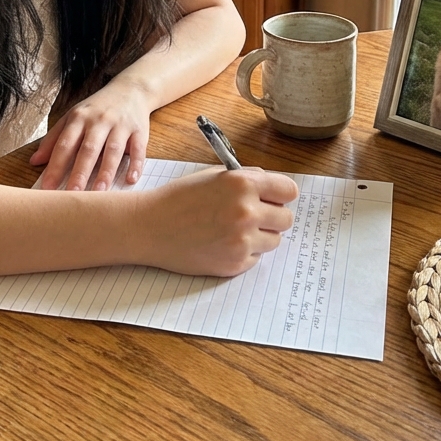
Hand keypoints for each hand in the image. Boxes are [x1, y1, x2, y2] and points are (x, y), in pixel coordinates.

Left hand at [30, 80, 150, 190]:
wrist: (130, 89)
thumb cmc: (97, 108)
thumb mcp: (73, 117)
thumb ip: (54, 139)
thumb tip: (34, 161)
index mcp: (79, 118)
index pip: (65, 144)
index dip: (56, 166)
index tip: (47, 188)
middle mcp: (99, 121)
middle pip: (88, 149)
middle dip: (80, 172)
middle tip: (72, 195)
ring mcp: (120, 125)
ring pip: (113, 150)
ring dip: (106, 171)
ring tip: (100, 192)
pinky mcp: (139, 130)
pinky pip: (138, 149)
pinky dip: (136, 164)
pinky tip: (131, 180)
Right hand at [140, 167, 298, 276]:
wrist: (150, 227)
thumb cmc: (180, 198)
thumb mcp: (215, 176)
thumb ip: (247, 179)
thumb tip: (274, 188)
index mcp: (243, 184)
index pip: (289, 190)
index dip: (281, 194)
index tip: (274, 198)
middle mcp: (246, 212)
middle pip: (286, 219)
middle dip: (272, 216)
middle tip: (252, 216)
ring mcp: (242, 241)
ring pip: (274, 240)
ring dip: (260, 236)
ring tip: (233, 229)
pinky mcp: (235, 264)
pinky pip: (256, 257)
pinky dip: (244, 252)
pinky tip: (221, 243)